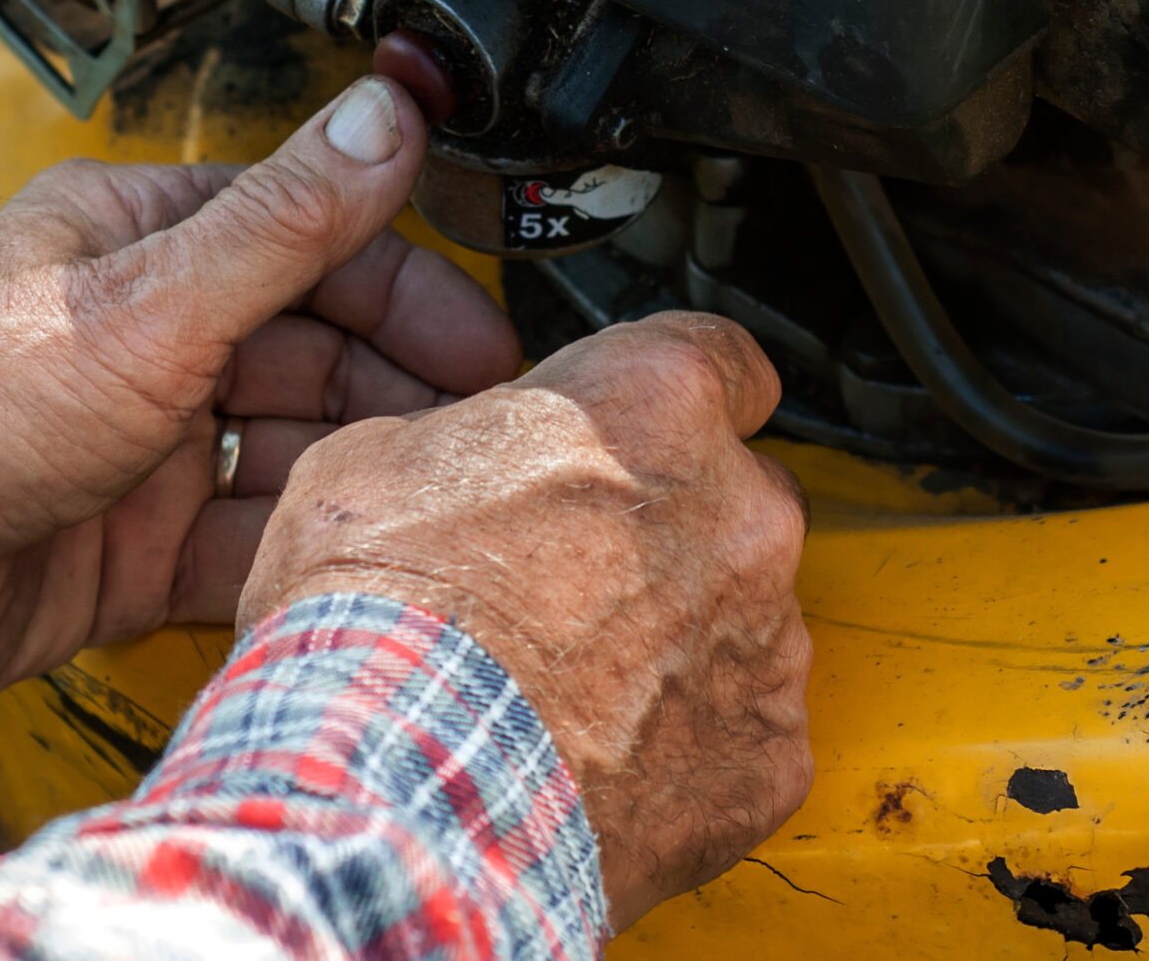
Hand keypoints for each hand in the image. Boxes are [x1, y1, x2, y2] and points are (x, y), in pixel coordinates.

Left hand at [0, 75, 520, 722]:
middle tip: (480, 441)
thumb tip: (385, 114)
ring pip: (287, 452)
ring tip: (431, 510)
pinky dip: (295, 558)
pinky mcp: (123, 551)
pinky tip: (348, 571)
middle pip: (316, 353)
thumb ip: (283, 223)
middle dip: (399, 392)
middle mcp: (146, 338)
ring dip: (356, 475)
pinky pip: (240, 548)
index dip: (411, 292)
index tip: (489, 345)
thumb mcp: (146, 304)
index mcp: (143, 243)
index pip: (315, 245)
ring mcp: (137, 447)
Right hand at [238, 312, 813, 930]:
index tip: (646, 426)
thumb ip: (474, 438)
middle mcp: (741, 511)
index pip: (723, 357)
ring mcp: (768, 640)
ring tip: (565, 684)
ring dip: (677, 639)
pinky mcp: (772, 756)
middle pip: (736, 496)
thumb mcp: (376, 460)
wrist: (396, 789)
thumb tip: (472, 457)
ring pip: (743, 618)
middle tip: (569, 573)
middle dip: (669, 528)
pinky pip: (745, 733)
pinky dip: (689, 746)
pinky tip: (596, 757)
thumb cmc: (381, 625)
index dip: (674, 397)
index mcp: (656, 404)